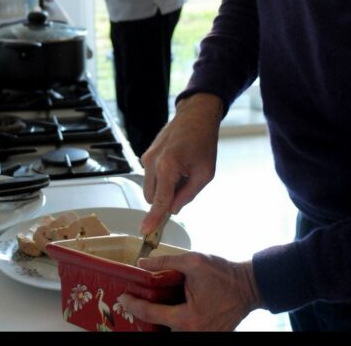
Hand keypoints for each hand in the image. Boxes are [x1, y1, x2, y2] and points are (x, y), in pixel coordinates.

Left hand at [116, 253, 261, 330]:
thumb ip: (165, 262)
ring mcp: (202, 335)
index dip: (133, 305)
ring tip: (145, 303)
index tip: (122, 296)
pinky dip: (171, 320)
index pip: (150, 314)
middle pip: (158, 326)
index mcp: (188, 318)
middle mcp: (193, 332)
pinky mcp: (207, 333)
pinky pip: (182, 329)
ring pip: (170, 329)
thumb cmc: (224, 275)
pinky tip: (164, 307)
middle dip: (143, 314)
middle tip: (131, 301)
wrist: (250, 286)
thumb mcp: (193, 262)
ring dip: (158, 318)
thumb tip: (142, 264)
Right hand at [138, 93, 220, 235]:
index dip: (153, 218)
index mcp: (168, 167)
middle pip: (151, 197)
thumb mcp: (205, 174)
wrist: (195, 117)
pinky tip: (176, 166)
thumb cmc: (204, 142)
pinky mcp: (146, 155)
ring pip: (149, 188)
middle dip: (164, 200)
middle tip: (185, 188)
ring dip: (163, 189)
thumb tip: (174, 209)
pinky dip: (161, 179)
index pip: (159, 200)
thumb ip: (188, 195)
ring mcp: (146, 158)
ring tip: (182, 173)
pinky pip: (150, 176)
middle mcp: (152, 162)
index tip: (145, 232)